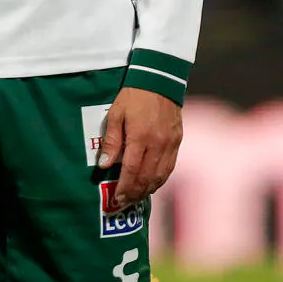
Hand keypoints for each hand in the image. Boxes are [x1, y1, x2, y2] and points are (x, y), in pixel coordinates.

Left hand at [96, 86, 182, 207]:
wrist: (160, 80)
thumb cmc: (133, 96)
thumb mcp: (116, 114)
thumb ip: (112, 141)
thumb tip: (104, 165)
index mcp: (140, 136)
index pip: (132, 170)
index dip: (125, 187)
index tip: (117, 197)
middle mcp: (158, 143)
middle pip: (147, 177)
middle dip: (135, 192)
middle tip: (125, 201)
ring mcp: (170, 143)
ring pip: (160, 175)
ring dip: (148, 189)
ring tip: (136, 196)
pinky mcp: (177, 141)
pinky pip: (170, 166)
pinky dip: (160, 179)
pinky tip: (152, 184)